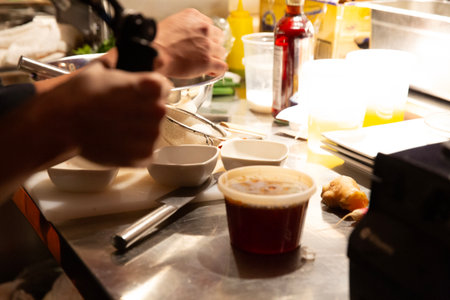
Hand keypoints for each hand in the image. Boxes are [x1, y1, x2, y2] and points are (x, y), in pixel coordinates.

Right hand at [42, 62, 171, 165]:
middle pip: (159, 110)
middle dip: (144, 110)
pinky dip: (135, 149)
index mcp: (151, 87)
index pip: (164, 87)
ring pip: (153, 131)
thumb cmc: (78, 96)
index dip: (151, 90)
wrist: (61, 124)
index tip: (139, 94)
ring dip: (140, 130)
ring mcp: (151, 135)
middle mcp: (156, 111)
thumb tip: (129, 59)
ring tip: (116, 127)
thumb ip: (124, 66)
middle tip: (122, 112)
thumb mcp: (102, 69)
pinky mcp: (144, 155)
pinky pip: (147, 151)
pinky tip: (118, 141)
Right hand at [152, 8, 227, 77]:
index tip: (203, 43)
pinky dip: (217, 71)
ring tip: (206, 64)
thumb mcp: (172, 24)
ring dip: (215, 58)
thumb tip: (189, 38)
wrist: (155, 53)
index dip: (207, 37)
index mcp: (194, 17)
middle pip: (219, 38)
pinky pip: (221, 67)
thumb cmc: (157, 41)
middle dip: (212, 46)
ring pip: (221, 52)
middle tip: (204, 53)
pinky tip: (211, 72)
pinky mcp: (207, 61)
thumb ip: (185, 28)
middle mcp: (204, 29)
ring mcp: (207, 46)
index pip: (210, 26)